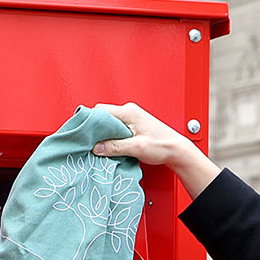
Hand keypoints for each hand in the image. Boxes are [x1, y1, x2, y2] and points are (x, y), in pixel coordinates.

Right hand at [91, 102, 220, 198]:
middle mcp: (129, 111)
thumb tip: (96, 147)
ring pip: (108, 123)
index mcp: (129, 112)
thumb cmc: (162, 145)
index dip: (89, 121)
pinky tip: (110, 146)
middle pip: (102, 116)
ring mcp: (131, 118)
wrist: (177, 150)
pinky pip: (115, 128)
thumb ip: (115, 147)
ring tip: (101, 146)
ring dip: (103, 134)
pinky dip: (110, 137)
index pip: (100, 110)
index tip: (83, 133)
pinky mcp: (132, 125)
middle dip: (95, 130)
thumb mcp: (136, 148)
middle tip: (90, 143)